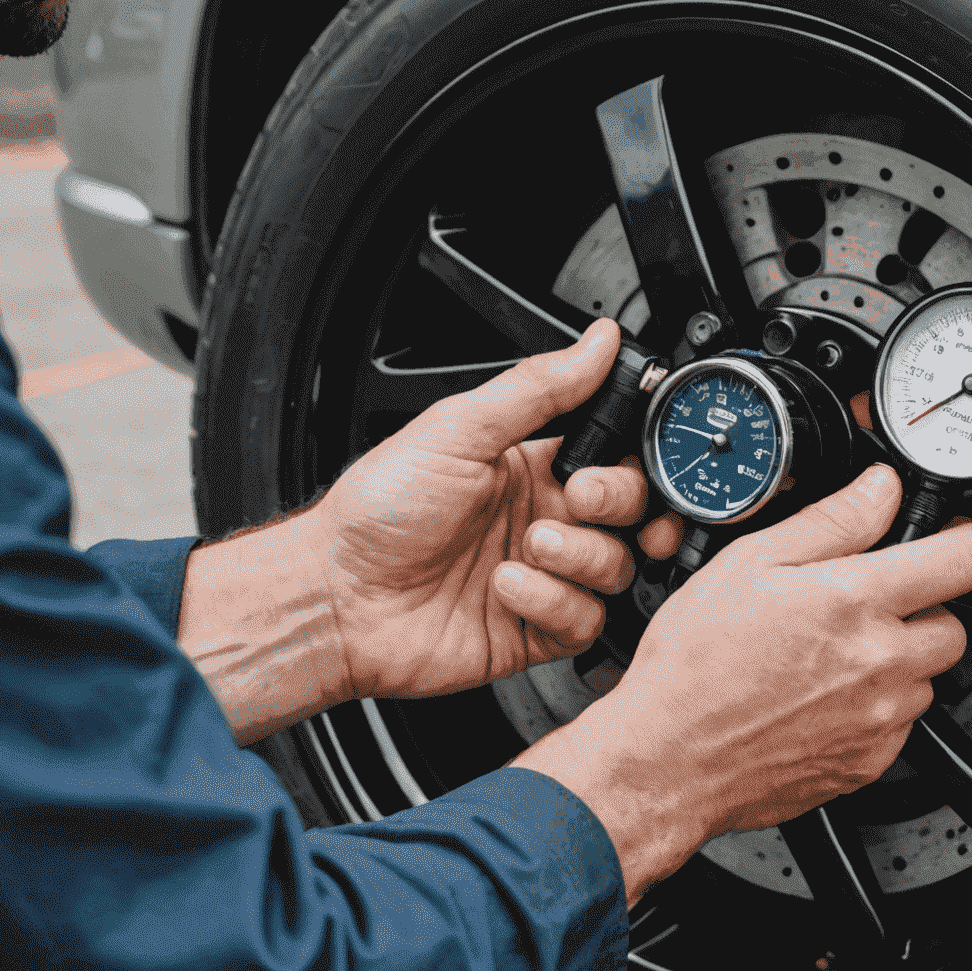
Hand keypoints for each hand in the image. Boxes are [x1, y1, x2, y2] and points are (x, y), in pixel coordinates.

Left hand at [303, 319, 680, 701]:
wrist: (337, 597)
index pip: (618, 457)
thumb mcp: (457, 429)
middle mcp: (547, 520)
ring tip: (529, 546)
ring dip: (581, 555)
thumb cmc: (377, 511)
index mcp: (534, 467)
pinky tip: (507, 587)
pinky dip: (555, 602)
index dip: (632, 461)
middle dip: (618, 504)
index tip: (612, 460)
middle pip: (634, 513)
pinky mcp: (537, 630)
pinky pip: (586, 620)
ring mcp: (545, 577)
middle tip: (576, 500)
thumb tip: (598, 341)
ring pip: (618, 568)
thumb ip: (538, 387)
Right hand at [513, 464, 971, 901]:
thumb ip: (830, 520)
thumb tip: (879, 488)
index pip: (968, 558)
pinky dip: (875, 704)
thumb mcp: (748, 562)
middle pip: (953, 621)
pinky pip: (899, 721)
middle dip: (921, 604)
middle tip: (864, 601)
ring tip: (830, 652)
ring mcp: (881, 718)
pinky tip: (821, 693)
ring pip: (926, 674)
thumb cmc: (694, 667)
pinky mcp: (870, 761)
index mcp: (856, 600)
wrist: (668, 760)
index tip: (960, 534)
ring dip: (897, 657)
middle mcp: (882, 662)